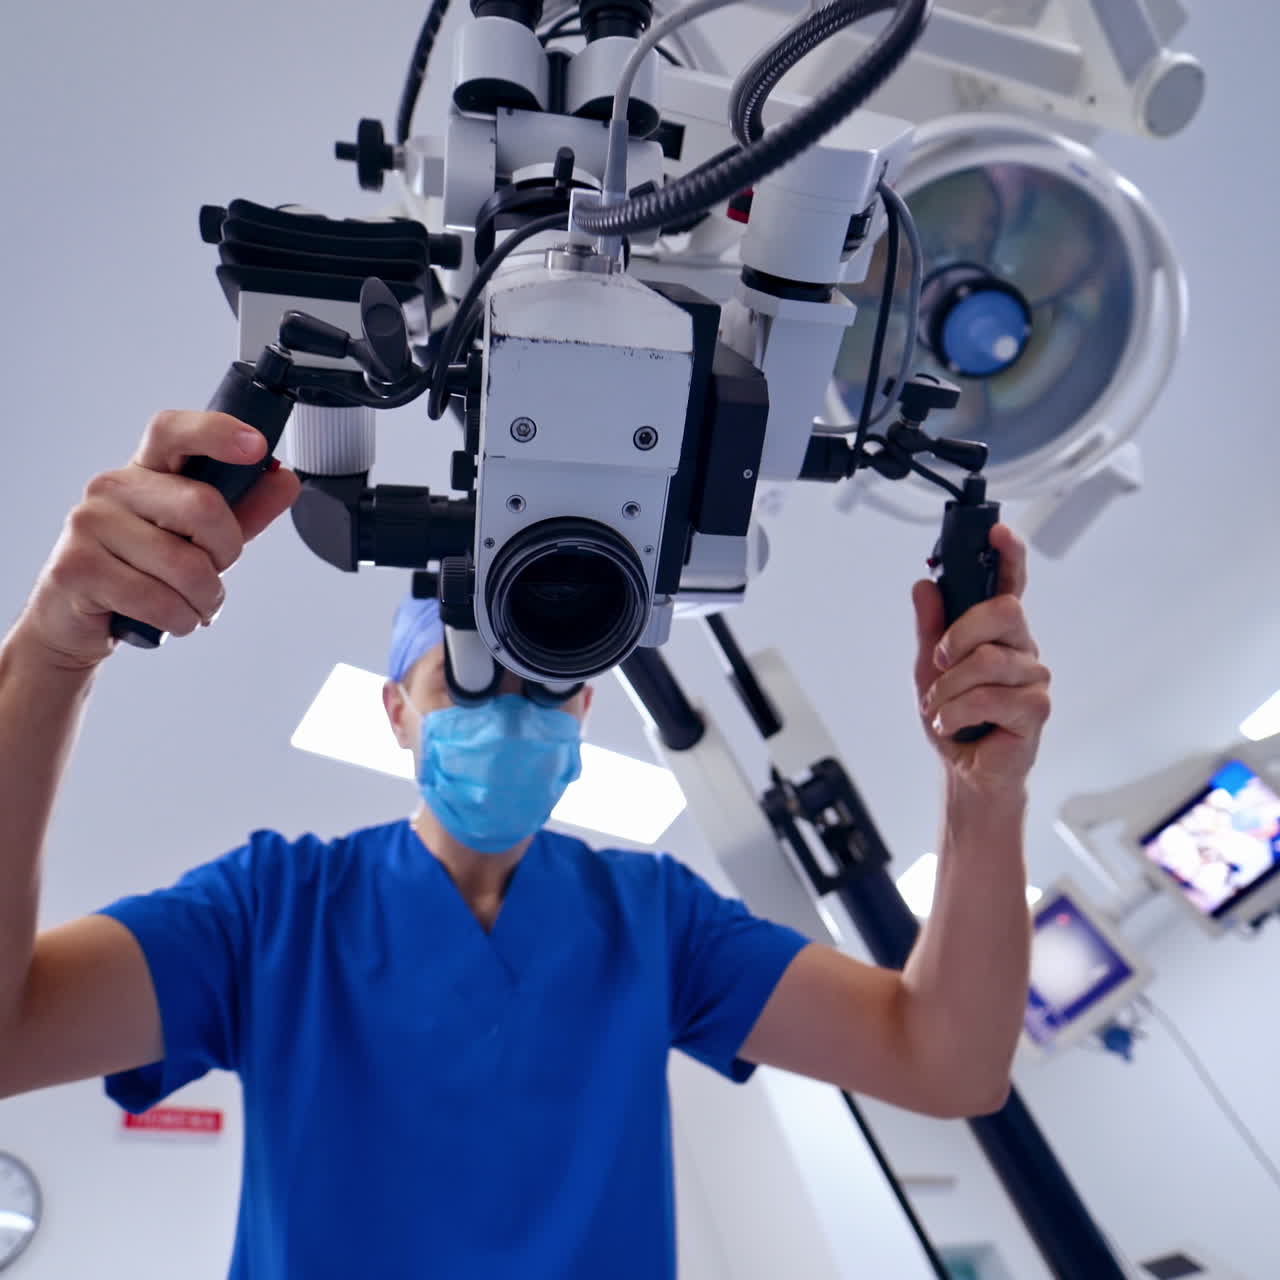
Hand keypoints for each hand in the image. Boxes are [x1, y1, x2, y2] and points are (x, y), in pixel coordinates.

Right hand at [21, 410, 300, 669]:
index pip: (173, 431)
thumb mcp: (202, 538)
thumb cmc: (146, 571)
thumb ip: (244, 509)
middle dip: (226, 553)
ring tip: (190, 604)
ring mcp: (88, 524)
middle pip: (202, 507)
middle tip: (214, 573)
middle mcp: (111, 487)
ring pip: (186, 566)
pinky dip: (180, 620)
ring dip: (204, 600)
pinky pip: (158, 601)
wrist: (80, 620)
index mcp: (145, 470)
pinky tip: (166, 618)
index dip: (217, 432)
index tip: (257, 446)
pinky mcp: (75, 568)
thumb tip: (284, 478)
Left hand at [912, 524, 1050, 796]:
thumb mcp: (930, 667)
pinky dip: (958, 712)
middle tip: (941, 660)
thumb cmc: (956, 717)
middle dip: (960, 634)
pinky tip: (955, 723)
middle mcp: (1021, 647)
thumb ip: (930, 627)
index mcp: (998, 632)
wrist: (965, 769)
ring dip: (949, 689)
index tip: (998, 531)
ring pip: (987, 660)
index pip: (1011, 583)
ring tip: (943, 708)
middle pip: (1004, 610)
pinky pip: (991, 697)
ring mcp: (1033, 677)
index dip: (1009, 554)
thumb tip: (925, 585)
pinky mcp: (1036, 709)